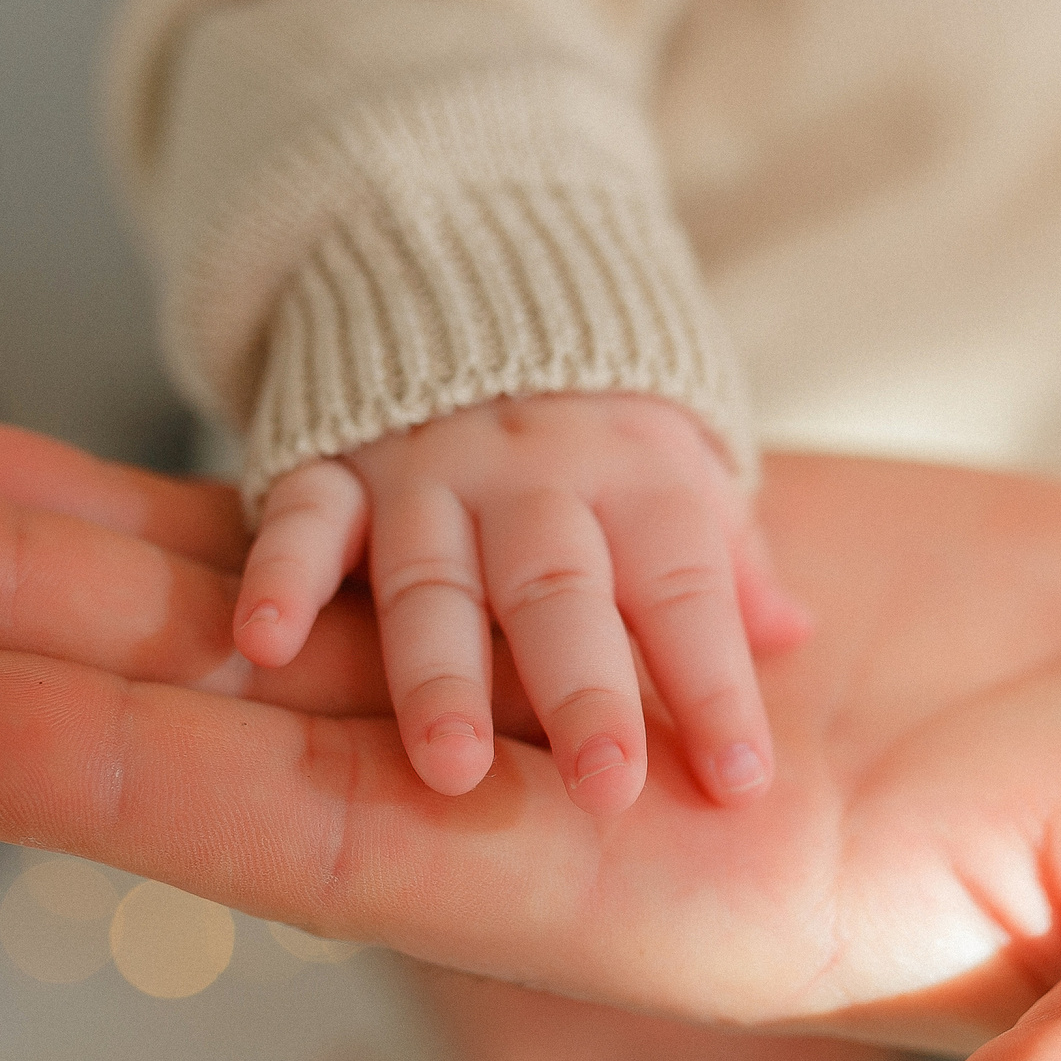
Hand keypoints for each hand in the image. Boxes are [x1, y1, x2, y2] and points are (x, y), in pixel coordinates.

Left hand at [0, 416, 1060, 1060]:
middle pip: (257, 716)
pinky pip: (420, 510)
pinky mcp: (644, 579)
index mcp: (689, 899)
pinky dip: (269, 465)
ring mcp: (599, 688)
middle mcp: (590, 801)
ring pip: (302, 604)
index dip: (142, 774)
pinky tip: (134, 421)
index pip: (367, 846)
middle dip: (22, 630)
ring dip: (84, 538)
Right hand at [234, 395, 807, 812]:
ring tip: (450, 768)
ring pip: (433, 577)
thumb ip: (730, 558)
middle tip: (605, 792)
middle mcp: (533, 477)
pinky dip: (282, 576)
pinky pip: (304, 518)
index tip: (740, 784)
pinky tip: (265, 644)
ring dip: (438, 672)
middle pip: (560, 590)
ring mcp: (426, 470)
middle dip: (583, 692)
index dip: (715, 685)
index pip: (685, 589)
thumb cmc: (595, 418)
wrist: (471, 269)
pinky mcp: (331, 461)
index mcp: (637, 479)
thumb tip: (796, 639)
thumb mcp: (683, 467)